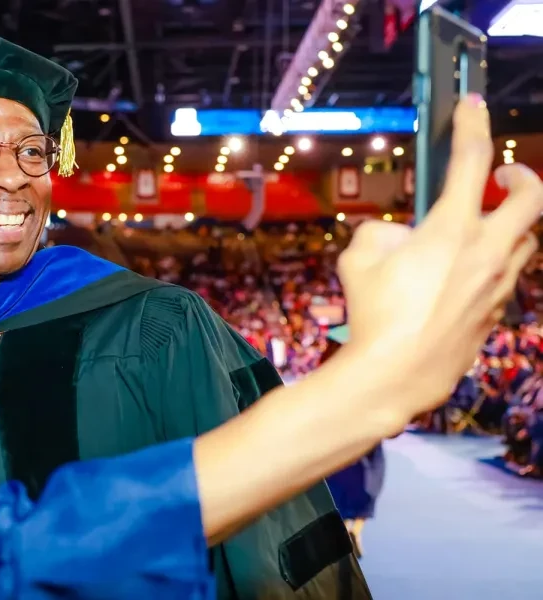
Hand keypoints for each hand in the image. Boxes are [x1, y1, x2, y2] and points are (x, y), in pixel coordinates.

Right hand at [337, 95, 541, 430]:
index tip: (473, 105)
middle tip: (500, 174)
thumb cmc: (373, 314)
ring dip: (512, 222)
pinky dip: (497, 261)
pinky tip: (466, 273)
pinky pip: (509, 276)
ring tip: (482, 225)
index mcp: (453, 230)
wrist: (396, 374)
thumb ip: (379, 232)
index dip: (473, 124)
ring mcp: (498, 284)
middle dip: (520, 174)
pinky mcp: (496, 312)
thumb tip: (398, 234)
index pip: (471, 160)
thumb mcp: (358, 258)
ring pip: (528, 238)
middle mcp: (487, 252)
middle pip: (533, 196)